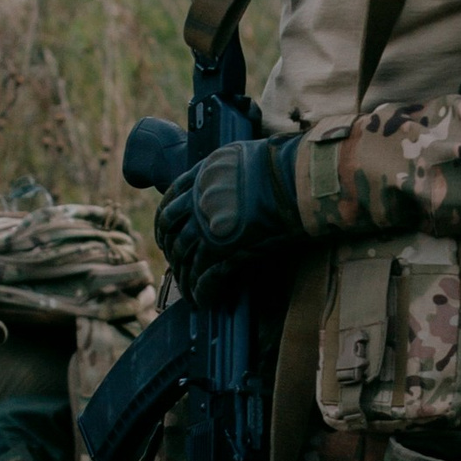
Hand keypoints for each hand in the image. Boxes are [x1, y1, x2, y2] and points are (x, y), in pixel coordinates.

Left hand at [157, 137, 301, 301]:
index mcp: (200, 178)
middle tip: (177, 267)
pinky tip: (202, 301)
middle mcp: (197, 202)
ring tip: (188, 293)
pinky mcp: (223, 249)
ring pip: (184, 259)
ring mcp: (207, 226)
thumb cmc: (281, 166)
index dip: (163, 224)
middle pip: (173, 235)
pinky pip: (204, 275)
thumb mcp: (241, 158)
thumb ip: (224, 172)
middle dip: (172, 255)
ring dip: (184, 279)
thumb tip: (223, 179)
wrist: (296, 179)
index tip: (165, 236)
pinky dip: (201, 291)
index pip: (169, 204)